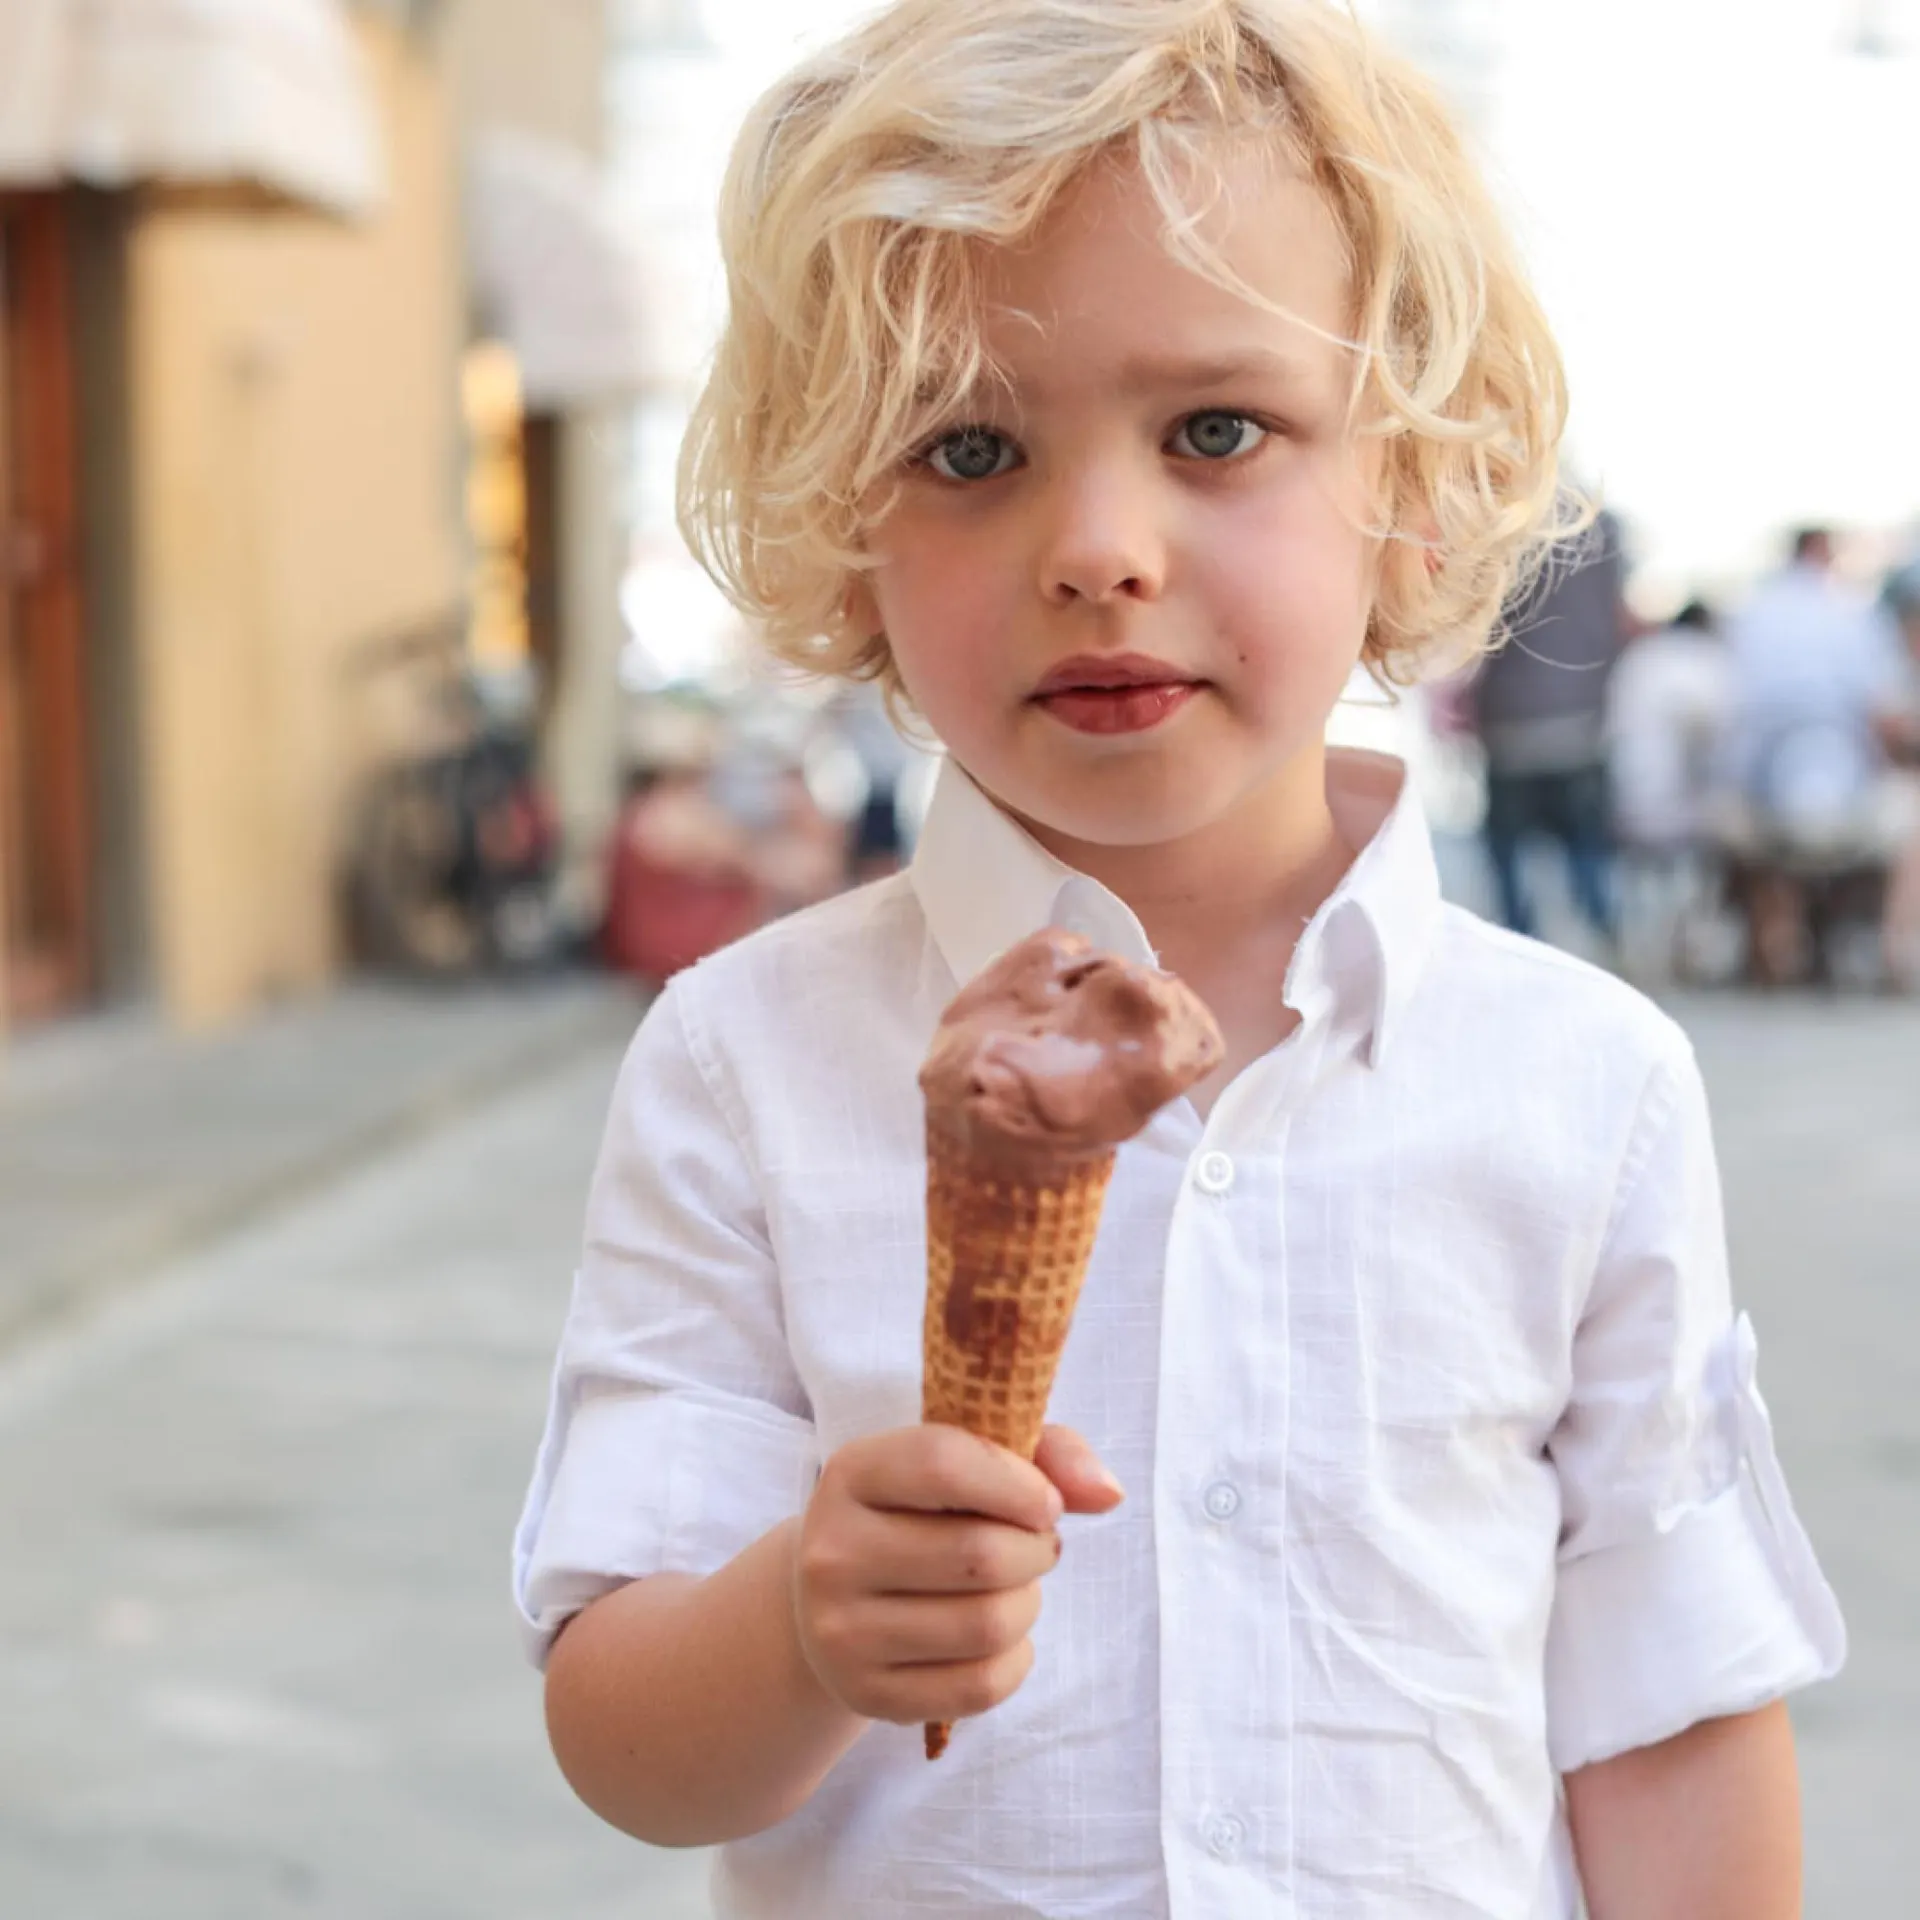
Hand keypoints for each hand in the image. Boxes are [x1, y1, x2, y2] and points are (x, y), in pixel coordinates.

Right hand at [790, 1423, 1123, 1728]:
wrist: (838, 1596)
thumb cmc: (922, 1512)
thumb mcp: (967, 1459)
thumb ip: (1047, 1453)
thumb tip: (1107, 1494)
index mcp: (853, 1473)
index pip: (943, 1464)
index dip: (1019, 1483)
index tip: (1044, 1502)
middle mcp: (832, 1552)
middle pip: (979, 1554)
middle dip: (1035, 1549)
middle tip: (1036, 1545)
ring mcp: (842, 1632)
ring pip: (986, 1625)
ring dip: (1028, 1603)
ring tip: (1016, 1587)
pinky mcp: (869, 1694)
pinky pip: (980, 1687)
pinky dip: (1016, 1660)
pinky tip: (1001, 1636)